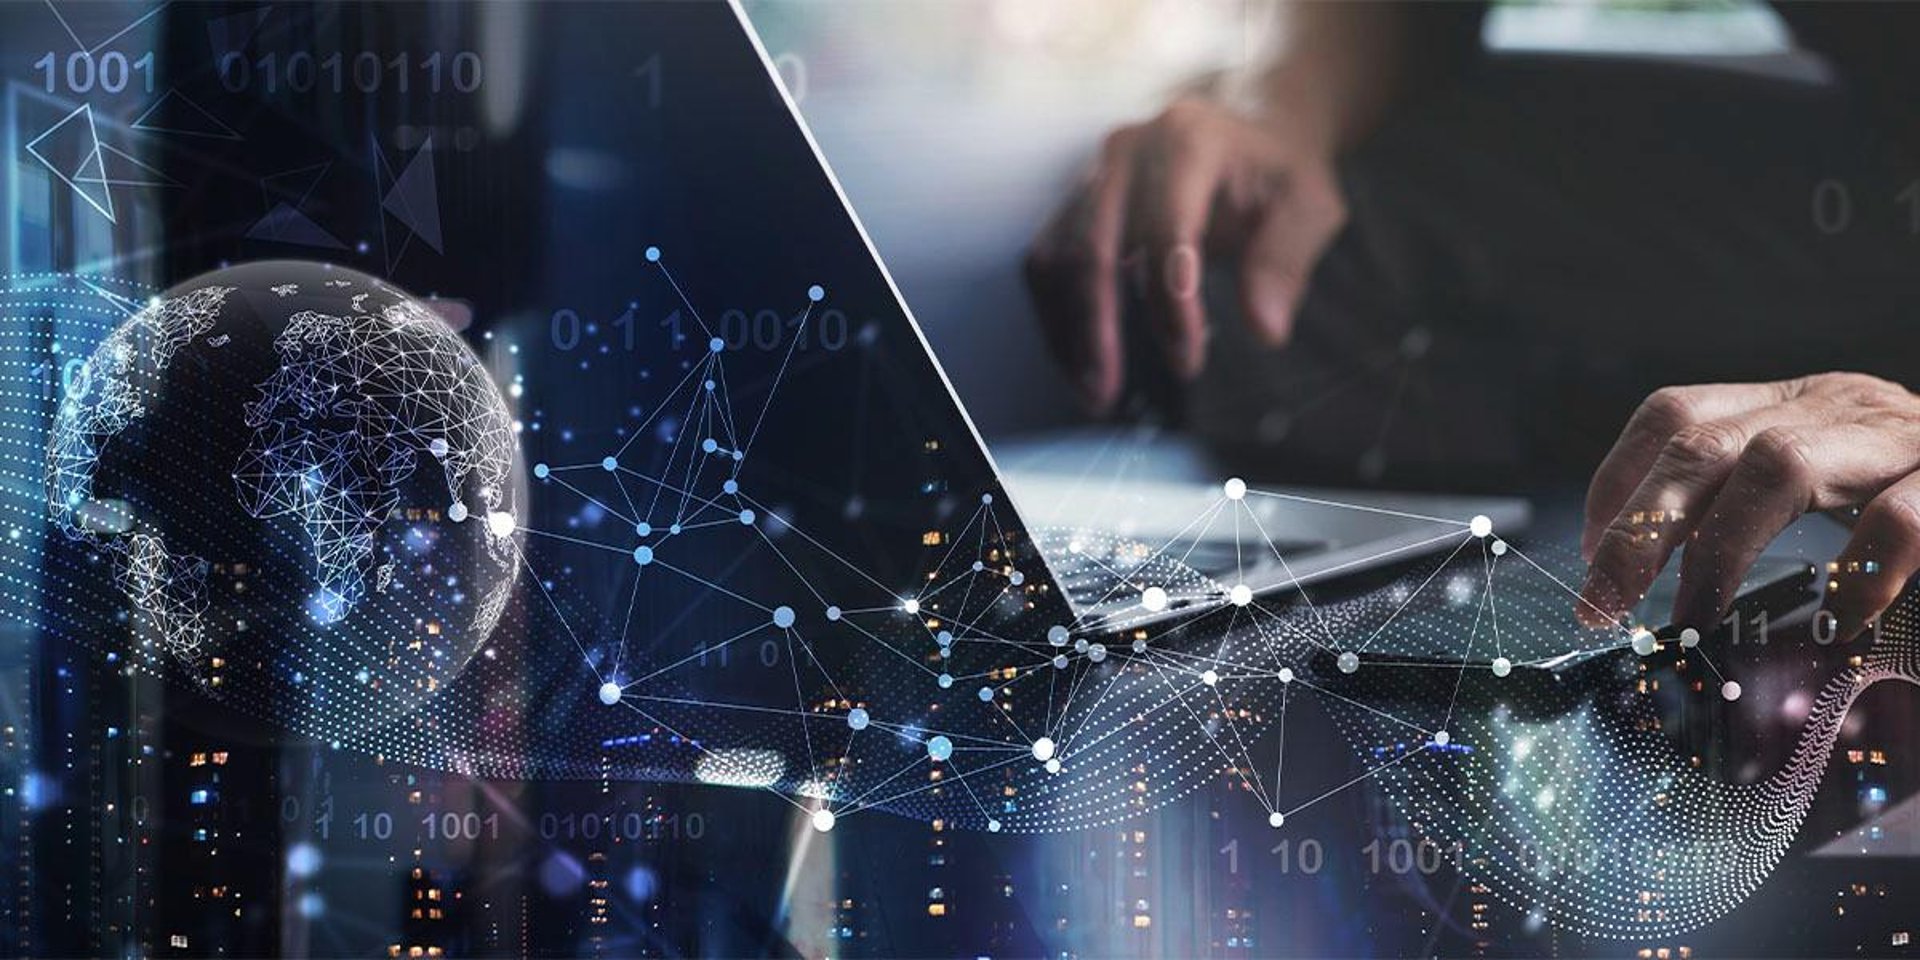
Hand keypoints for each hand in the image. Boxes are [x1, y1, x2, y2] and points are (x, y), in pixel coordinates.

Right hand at [1023, 96, 1347, 413]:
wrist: (1247, 122)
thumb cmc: (1279, 169)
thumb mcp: (1309, 205)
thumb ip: (1286, 262)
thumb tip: (1265, 330)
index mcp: (1189, 141)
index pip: (1166, 228)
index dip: (1170, 301)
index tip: (1188, 360)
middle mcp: (1128, 151)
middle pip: (1092, 244)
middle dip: (1096, 327)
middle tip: (1108, 392)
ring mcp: (1093, 173)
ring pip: (1056, 256)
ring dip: (1066, 330)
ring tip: (1091, 391)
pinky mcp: (1076, 200)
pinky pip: (1047, 260)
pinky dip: (1056, 315)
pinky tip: (1078, 362)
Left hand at [1579, 372, 1919, 640]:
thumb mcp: (1838, 482)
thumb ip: (1763, 516)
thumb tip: (1681, 604)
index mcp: (1797, 405)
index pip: (1676, 415)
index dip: (1618, 480)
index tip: (1590, 554)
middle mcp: (1838, 407)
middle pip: (1704, 444)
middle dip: (1640, 528)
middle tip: (1603, 604)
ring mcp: (1898, 438)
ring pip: (1779, 464)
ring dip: (1720, 551)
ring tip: (1693, 620)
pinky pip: (1896, 520)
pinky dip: (1858, 574)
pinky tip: (1838, 620)